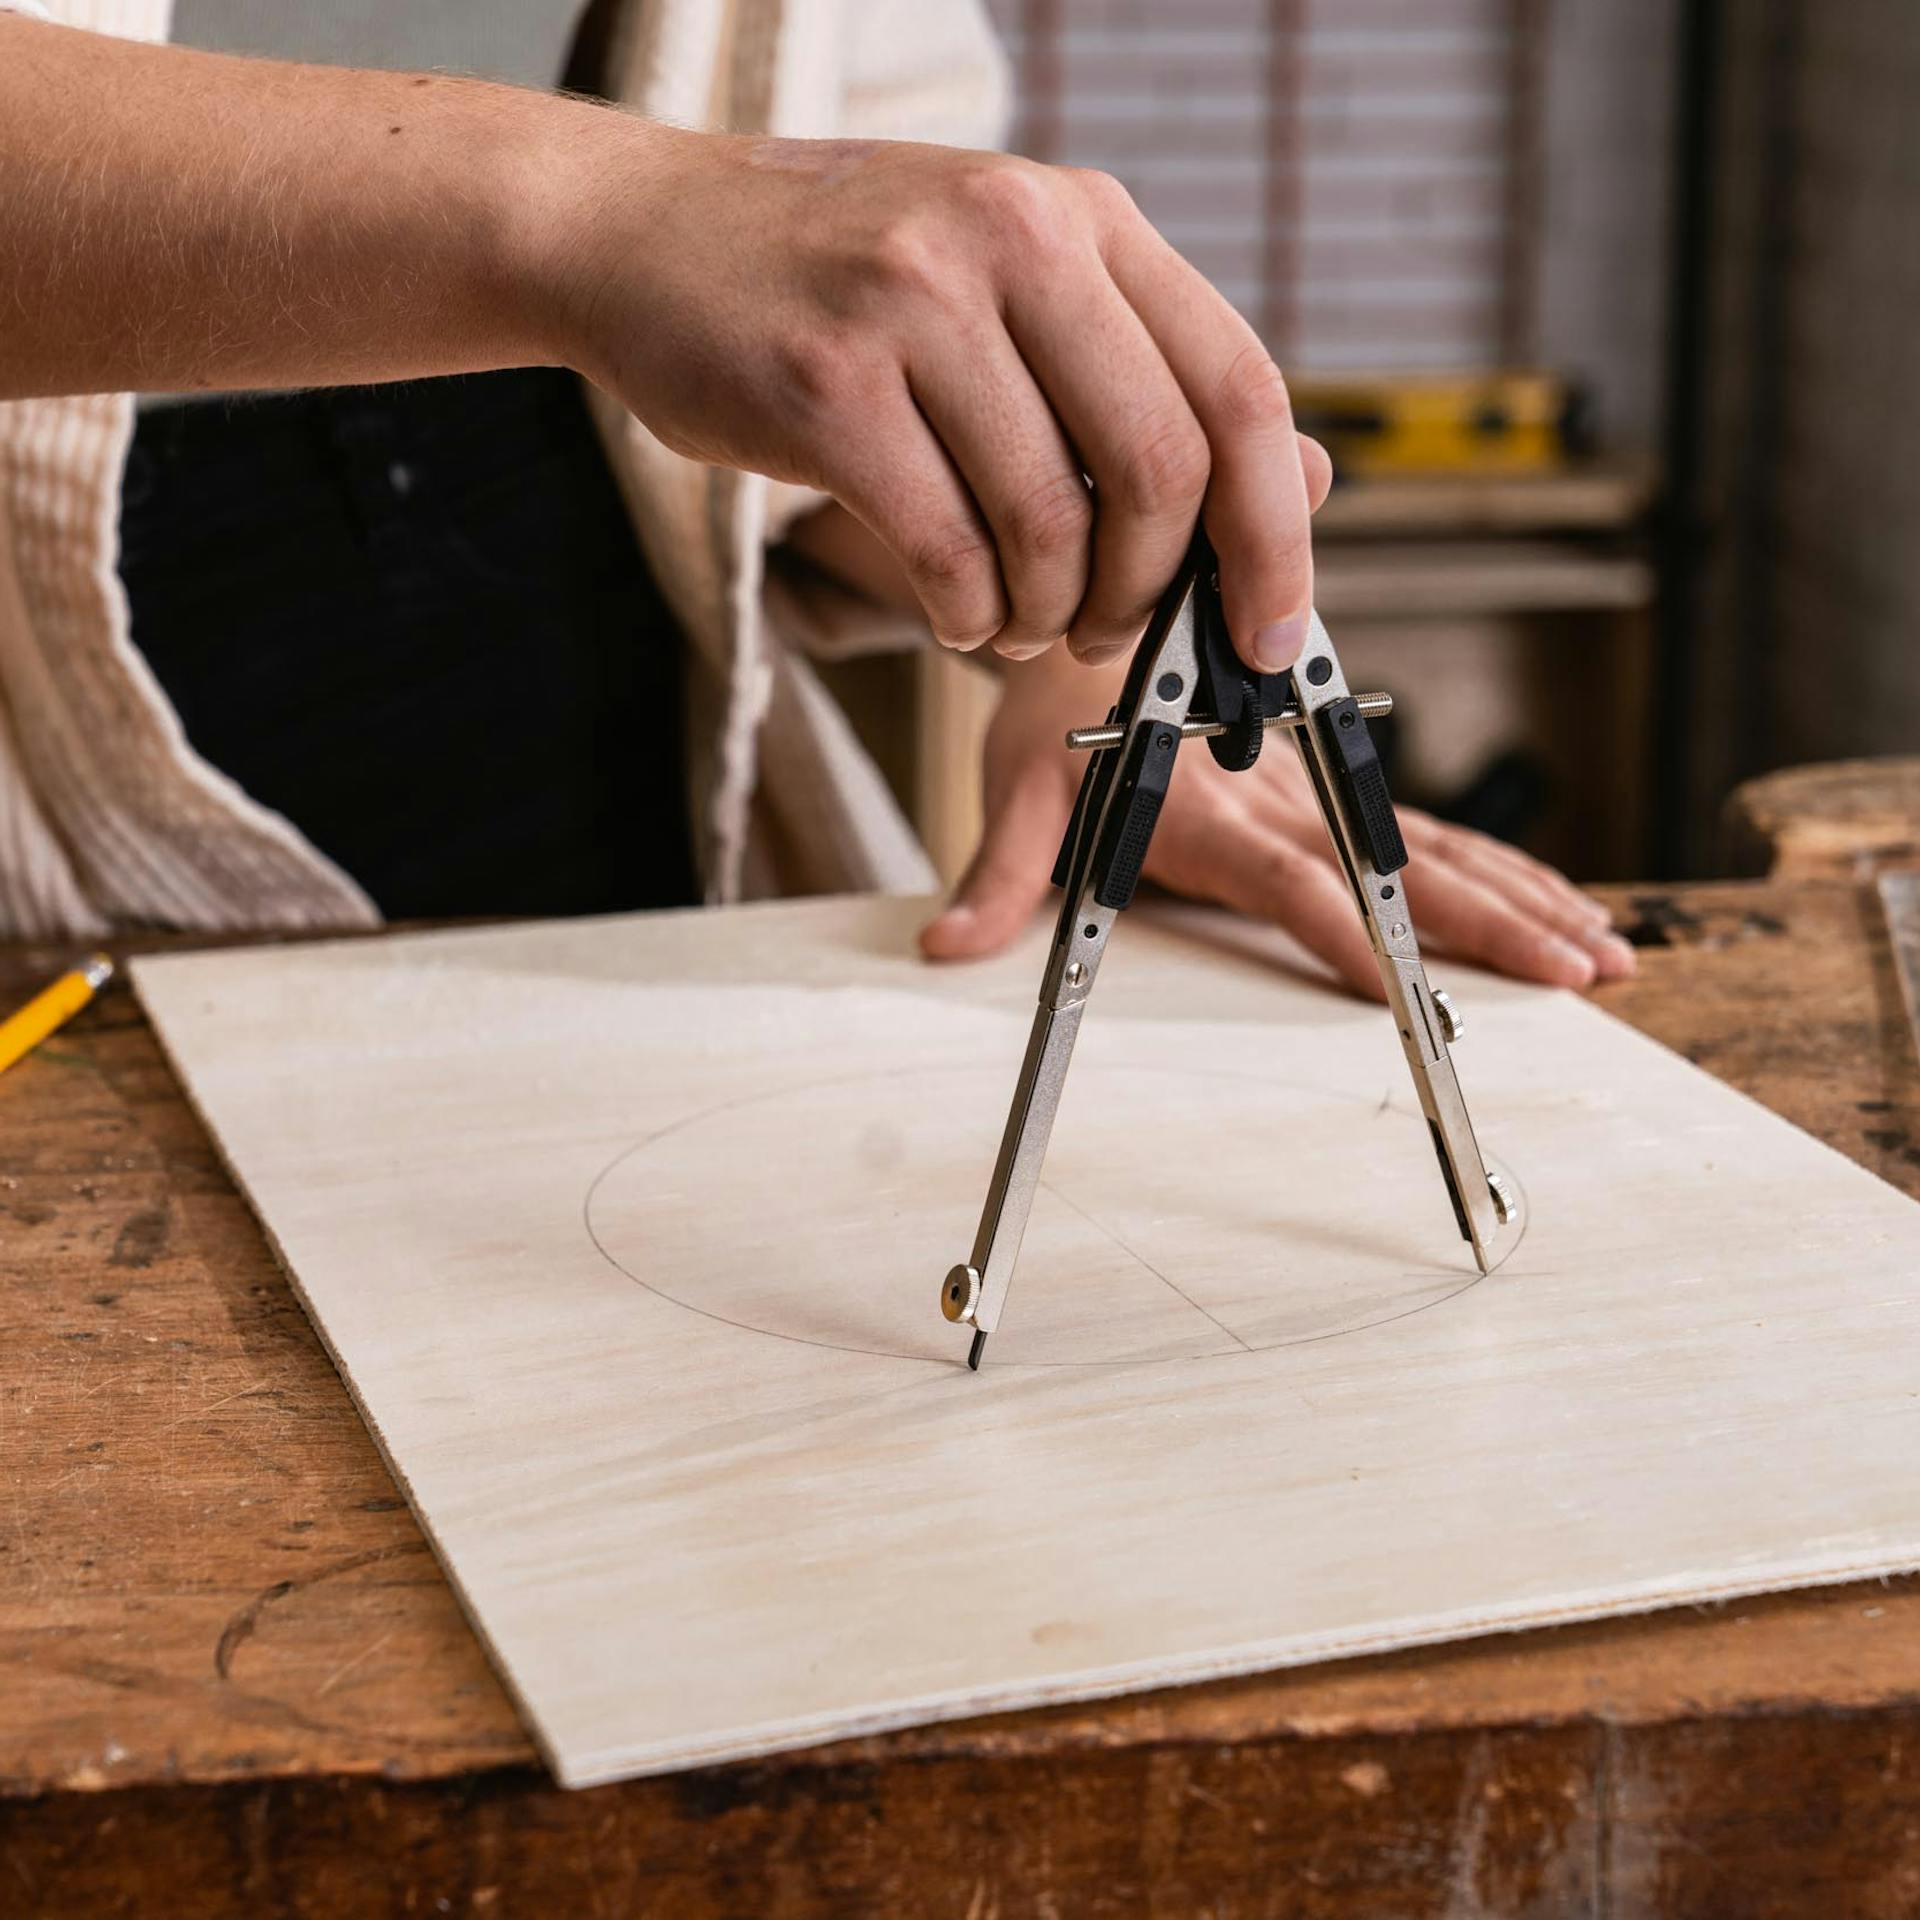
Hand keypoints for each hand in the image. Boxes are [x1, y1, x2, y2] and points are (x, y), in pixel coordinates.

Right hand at [554, 130, 1329, 672]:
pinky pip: (948, 553)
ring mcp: (916, 305)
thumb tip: (1309, 488)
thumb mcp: (1014, 288)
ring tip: (1013, 622)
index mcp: (1086, 218)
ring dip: (1044, 617)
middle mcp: (1015, 239)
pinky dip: (968, 618)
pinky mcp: (827, 385)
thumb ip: (1146, 379)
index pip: (1240, 388)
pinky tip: (956, 611)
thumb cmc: (843, 285)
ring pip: (1049, 527)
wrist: (647, 235)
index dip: (1276, 531)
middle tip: (1104, 633)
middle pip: (1159, 471)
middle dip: (1145, 594)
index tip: (1269, 629)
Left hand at [920, 649, 1636, 998]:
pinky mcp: (1324, 781)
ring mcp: (1310, 788)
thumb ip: (998, 872)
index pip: (1291, 878)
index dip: (1352, 929)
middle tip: (1575, 968)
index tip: (1416, 982)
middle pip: (1401, 863)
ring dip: (1522, 895)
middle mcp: (1275, 795)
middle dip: (1493, 921)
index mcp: (1206, 806)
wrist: (1082, 605)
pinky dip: (1495, 864)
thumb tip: (948, 948)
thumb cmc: (1048, 704)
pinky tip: (1552, 897)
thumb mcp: (1013, 787)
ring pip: (1435, 844)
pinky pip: (1421, 826)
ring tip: (1600, 945)